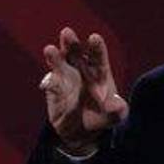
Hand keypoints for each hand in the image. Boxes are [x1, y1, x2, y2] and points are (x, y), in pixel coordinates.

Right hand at [39, 27, 128, 154]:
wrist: (82, 130)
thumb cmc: (101, 117)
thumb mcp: (114, 116)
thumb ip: (117, 110)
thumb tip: (118, 105)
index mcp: (99, 71)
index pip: (98, 56)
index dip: (96, 47)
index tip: (94, 38)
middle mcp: (81, 69)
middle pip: (76, 52)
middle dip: (72, 43)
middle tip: (67, 33)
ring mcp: (65, 77)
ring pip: (59, 63)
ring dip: (55, 56)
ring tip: (50, 50)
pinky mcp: (53, 88)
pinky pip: (50, 84)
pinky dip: (48, 83)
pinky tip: (46, 84)